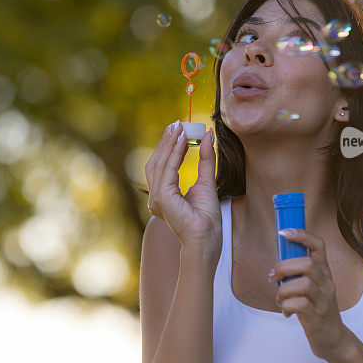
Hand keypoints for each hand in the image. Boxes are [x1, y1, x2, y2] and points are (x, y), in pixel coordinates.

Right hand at [145, 121, 221, 255]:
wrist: (207, 238)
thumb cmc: (207, 218)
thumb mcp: (207, 181)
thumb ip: (205, 159)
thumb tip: (207, 136)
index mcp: (162, 195)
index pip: (161, 166)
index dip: (168, 147)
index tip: (177, 130)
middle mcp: (155, 197)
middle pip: (156, 162)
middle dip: (166, 142)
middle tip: (176, 124)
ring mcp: (156, 198)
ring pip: (159, 164)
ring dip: (170, 144)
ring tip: (180, 129)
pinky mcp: (162, 198)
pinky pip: (168, 170)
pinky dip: (175, 154)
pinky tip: (183, 142)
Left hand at [269, 228, 351, 361]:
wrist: (333, 339)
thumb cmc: (316, 308)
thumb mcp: (312, 287)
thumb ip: (298, 275)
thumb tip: (275, 268)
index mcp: (324, 272)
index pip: (319, 245)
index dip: (302, 235)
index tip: (284, 232)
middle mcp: (327, 284)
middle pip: (307, 264)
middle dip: (284, 267)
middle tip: (274, 278)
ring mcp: (324, 301)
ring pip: (303, 285)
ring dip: (283, 291)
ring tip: (280, 299)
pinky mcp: (318, 318)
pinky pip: (299, 305)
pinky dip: (286, 307)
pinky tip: (287, 312)